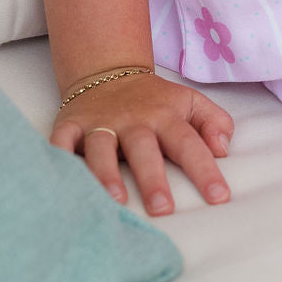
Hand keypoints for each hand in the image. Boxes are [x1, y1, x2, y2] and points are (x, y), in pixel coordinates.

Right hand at [50, 72, 233, 215]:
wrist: (108, 71)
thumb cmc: (154, 101)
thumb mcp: (190, 102)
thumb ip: (213, 122)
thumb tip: (224, 148)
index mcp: (165, 116)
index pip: (188, 143)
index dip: (204, 170)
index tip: (219, 198)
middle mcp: (132, 120)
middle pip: (143, 148)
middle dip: (153, 178)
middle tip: (163, 209)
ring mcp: (99, 122)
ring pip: (101, 147)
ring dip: (106, 173)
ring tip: (115, 202)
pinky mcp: (70, 124)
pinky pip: (61, 141)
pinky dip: (58, 157)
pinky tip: (62, 180)